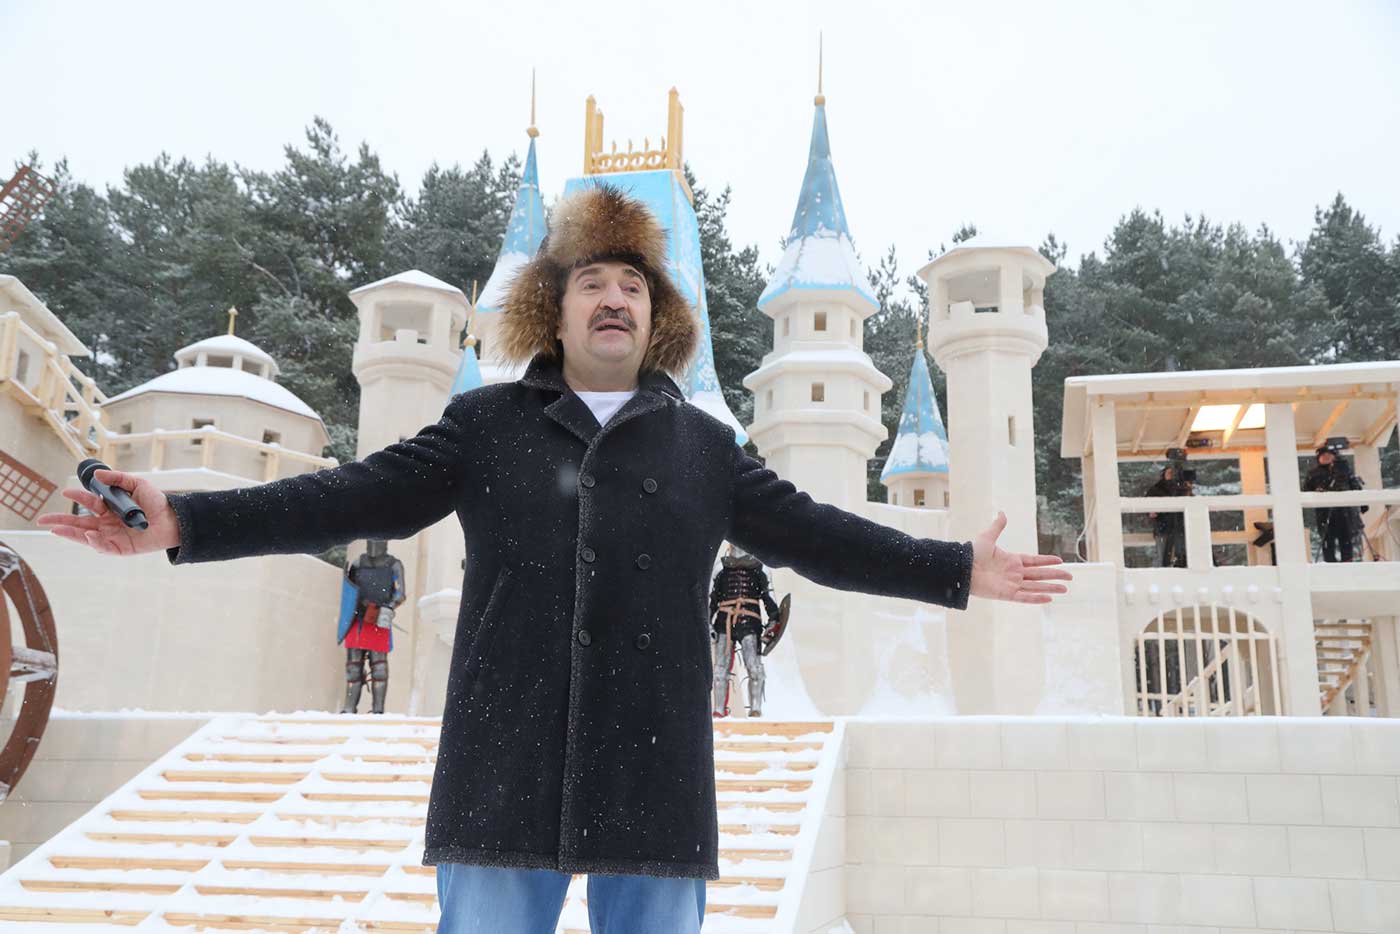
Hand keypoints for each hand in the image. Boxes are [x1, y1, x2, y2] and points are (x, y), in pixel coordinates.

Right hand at [36, 469, 180, 555]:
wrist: (174, 520)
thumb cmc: (157, 503)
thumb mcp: (137, 484)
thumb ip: (117, 479)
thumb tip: (97, 474)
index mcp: (110, 509)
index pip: (89, 503)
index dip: (78, 497)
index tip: (66, 491)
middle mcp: (108, 523)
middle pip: (80, 522)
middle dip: (61, 521)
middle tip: (42, 519)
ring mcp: (112, 536)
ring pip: (86, 536)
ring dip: (70, 532)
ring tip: (54, 529)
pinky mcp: (120, 548)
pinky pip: (103, 546)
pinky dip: (94, 542)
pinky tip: (88, 535)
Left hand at [970, 511, 1071, 604]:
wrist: (962, 567)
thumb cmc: (972, 554)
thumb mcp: (987, 537)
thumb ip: (997, 527)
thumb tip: (1002, 512)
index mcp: (1012, 560)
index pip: (1034, 561)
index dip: (1047, 561)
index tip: (1060, 561)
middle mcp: (1014, 573)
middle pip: (1039, 575)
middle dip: (1055, 576)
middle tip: (1070, 577)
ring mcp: (1011, 584)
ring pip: (1036, 587)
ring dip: (1050, 588)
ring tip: (1065, 590)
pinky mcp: (1006, 594)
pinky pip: (1024, 597)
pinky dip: (1036, 598)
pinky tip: (1049, 598)